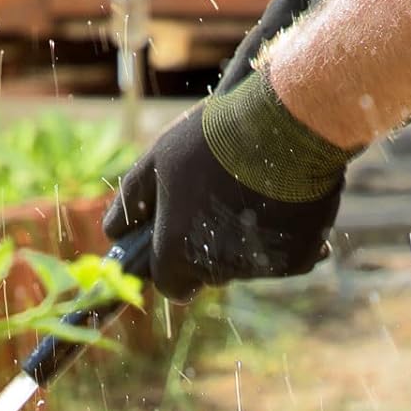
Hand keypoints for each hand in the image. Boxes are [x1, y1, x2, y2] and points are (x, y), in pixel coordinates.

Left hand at [102, 78, 349, 303]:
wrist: (285, 124)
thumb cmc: (214, 138)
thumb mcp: (160, 158)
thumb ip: (133, 200)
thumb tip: (113, 232)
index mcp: (179, 249)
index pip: (171, 287)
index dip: (171, 266)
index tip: (179, 241)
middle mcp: (218, 268)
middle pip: (210, 275)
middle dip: (209, 247)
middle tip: (219, 199)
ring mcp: (260, 267)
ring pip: (247, 266)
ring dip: (245, 239)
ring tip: (252, 190)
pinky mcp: (297, 259)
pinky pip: (284, 257)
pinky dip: (281, 236)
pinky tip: (282, 200)